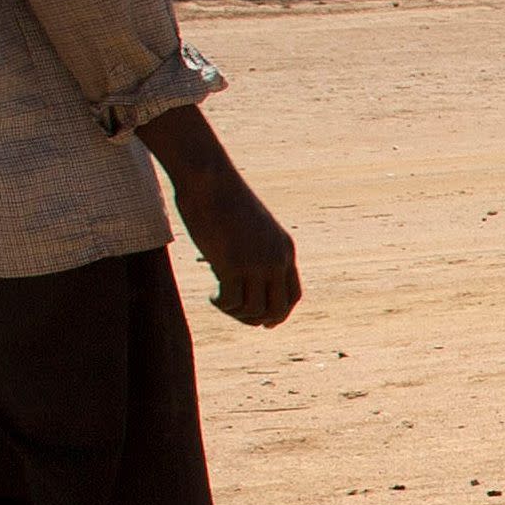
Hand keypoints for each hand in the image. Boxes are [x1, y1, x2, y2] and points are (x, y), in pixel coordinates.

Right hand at [174, 167, 300, 325]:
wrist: (211, 181)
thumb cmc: (225, 199)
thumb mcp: (251, 227)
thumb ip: (256, 251)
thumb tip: (245, 278)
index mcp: (286, 250)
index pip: (293, 295)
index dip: (280, 313)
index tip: (265, 323)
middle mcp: (276, 259)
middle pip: (277, 309)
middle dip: (258, 319)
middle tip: (236, 314)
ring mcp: (256, 263)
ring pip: (254, 310)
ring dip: (235, 312)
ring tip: (219, 298)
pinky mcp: (232, 265)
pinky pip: (231, 302)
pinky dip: (221, 304)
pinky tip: (212, 294)